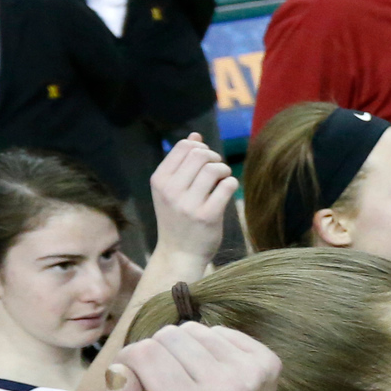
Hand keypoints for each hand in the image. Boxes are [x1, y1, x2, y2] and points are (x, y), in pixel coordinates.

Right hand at [100, 323, 283, 390]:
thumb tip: (117, 368)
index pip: (144, 353)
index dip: (128, 360)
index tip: (133, 379)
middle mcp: (227, 387)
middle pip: (168, 336)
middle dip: (155, 353)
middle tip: (163, 381)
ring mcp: (251, 371)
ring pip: (193, 329)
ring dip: (182, 347)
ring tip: (187, 376)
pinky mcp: (267, 359)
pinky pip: (219, 330)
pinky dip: (207, 346)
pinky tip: (210, 371)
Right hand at [147, 135, 237, 265]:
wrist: (179, 253)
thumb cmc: (178, 217)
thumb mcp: (171, 189)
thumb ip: (182, 162)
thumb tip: (195, 136)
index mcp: (159, 180)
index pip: (184, 146)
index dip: (200, 147)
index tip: (205, 160)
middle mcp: (171, 191)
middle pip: (200, 154)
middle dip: (214, 157)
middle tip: (217, 170)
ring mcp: (188, 204)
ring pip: (214, 168)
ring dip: (224, 170)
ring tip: (222, 180)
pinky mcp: (207, 216)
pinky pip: (227, 185)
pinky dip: (231, 183)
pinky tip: (226, 191)